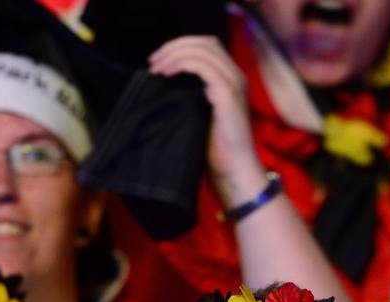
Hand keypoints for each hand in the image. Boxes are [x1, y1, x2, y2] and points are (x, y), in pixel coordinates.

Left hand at [149, 36, 266, 209]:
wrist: (235, 171)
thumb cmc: (217, 149)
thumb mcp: (201, 114)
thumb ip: (192, 93)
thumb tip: (164, 79)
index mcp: (231, 79)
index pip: (207, 46)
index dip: (180, 46)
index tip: (158, 60)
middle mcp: (236, 77)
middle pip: (204, 42)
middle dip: (174, 46)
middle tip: (153, 60)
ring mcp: (233, 85)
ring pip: (203, 50)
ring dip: (175, 54)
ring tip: (157, 67)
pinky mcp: (228, 96)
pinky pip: (204, 67)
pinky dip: (183, 64)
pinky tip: (168, 74)